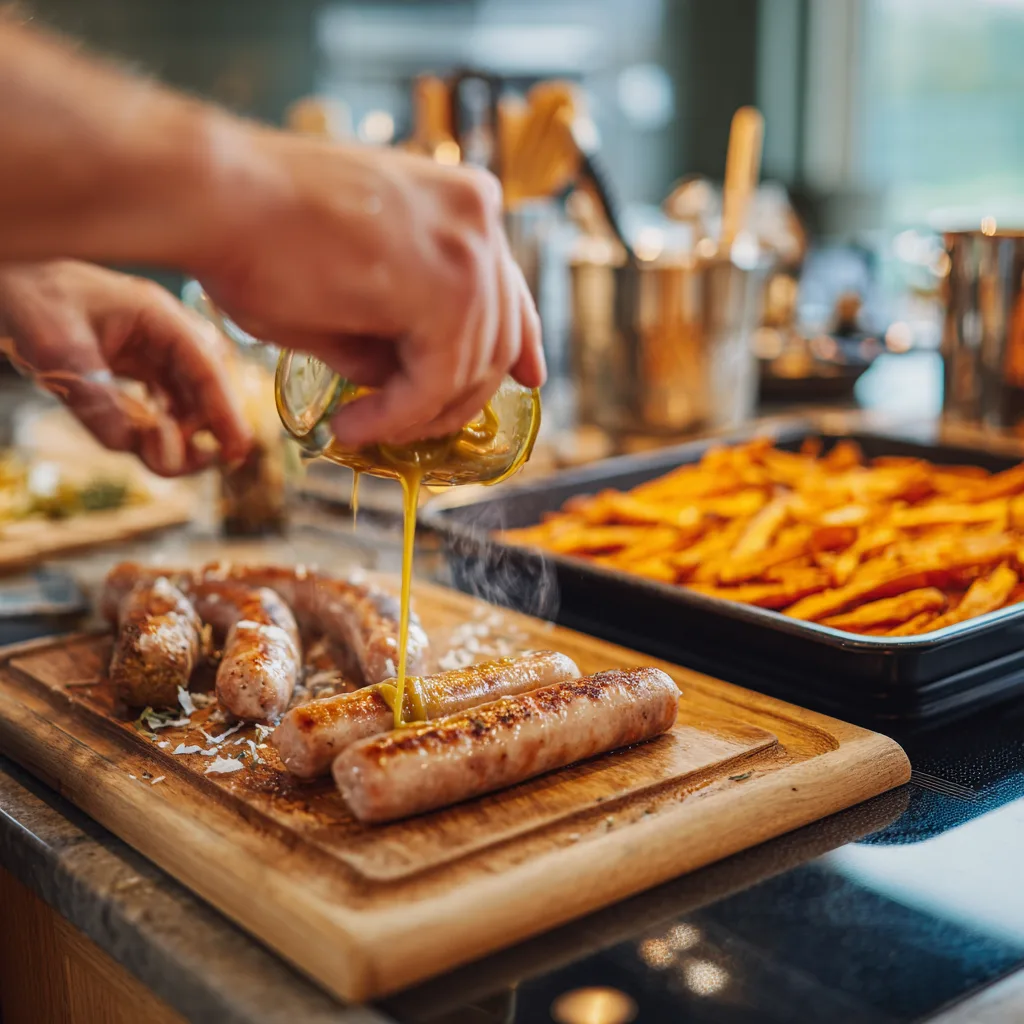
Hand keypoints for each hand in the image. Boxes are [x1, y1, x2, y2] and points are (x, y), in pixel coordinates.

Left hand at [0, 261, 251, 475]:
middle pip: (203, 386)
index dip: (225, 412)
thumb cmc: (29, 299)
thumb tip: (133, 448)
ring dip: (181, 428)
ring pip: (183, 395)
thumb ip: (98, 403)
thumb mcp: (59, 354)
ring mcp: (149, 346)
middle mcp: (162, 332)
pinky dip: (160, 422)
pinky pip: (160, 397)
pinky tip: (152, 437)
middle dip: (202, 426)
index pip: (206, 369)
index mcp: (157, 316)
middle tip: (196, 461)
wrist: (5, 279)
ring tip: (166, 454)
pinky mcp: (132, 360)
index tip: (237, 449)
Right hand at [195, 135, 545, 446]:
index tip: (529, 378)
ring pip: (471, 368)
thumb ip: (399, 327)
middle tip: (414, 429)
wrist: (217, 196)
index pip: (508, 288)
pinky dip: (396, 415)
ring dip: (416, 413)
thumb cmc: (262, 232)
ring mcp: (470, 249)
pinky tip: (353, 425)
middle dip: (460, 395)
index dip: (522, 342)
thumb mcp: (356, 288)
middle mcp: (480, 216)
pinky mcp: (447, 291)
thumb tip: (411, 383)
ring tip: (358, 425)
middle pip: (499, 335)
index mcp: (464, 201)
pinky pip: (437, 381)